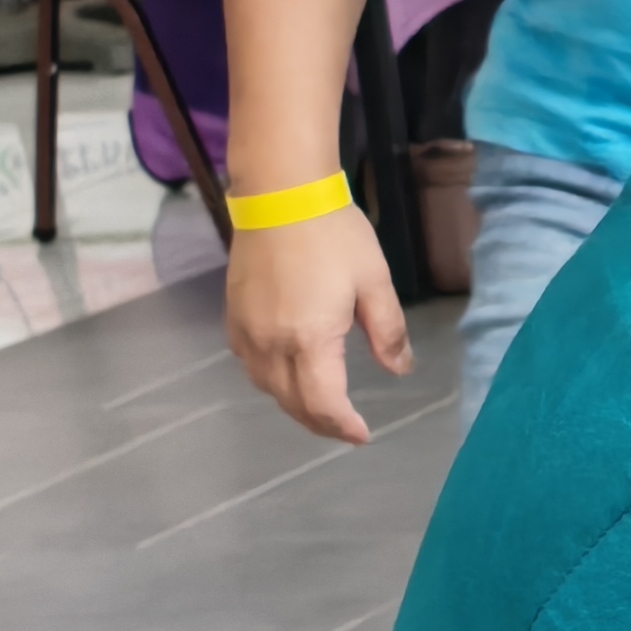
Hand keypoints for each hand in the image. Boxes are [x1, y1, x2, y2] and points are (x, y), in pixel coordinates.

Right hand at [224, 207, 407, 444]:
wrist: (280, 196)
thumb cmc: (334, 235)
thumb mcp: (375, 283)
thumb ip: (388, 332)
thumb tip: (399, 370)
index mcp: (309, 338)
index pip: (323, 403)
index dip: (342, 426)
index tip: (362, 435)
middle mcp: (271, 343)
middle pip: (292, 402)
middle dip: (320, 423)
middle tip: (345, 429)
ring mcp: (246, 331)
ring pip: (266, 387)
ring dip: (294, 404)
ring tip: (321, 407)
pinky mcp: (232, 317)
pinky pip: (250, 365)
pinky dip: (271, 380)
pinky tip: (289, 373)